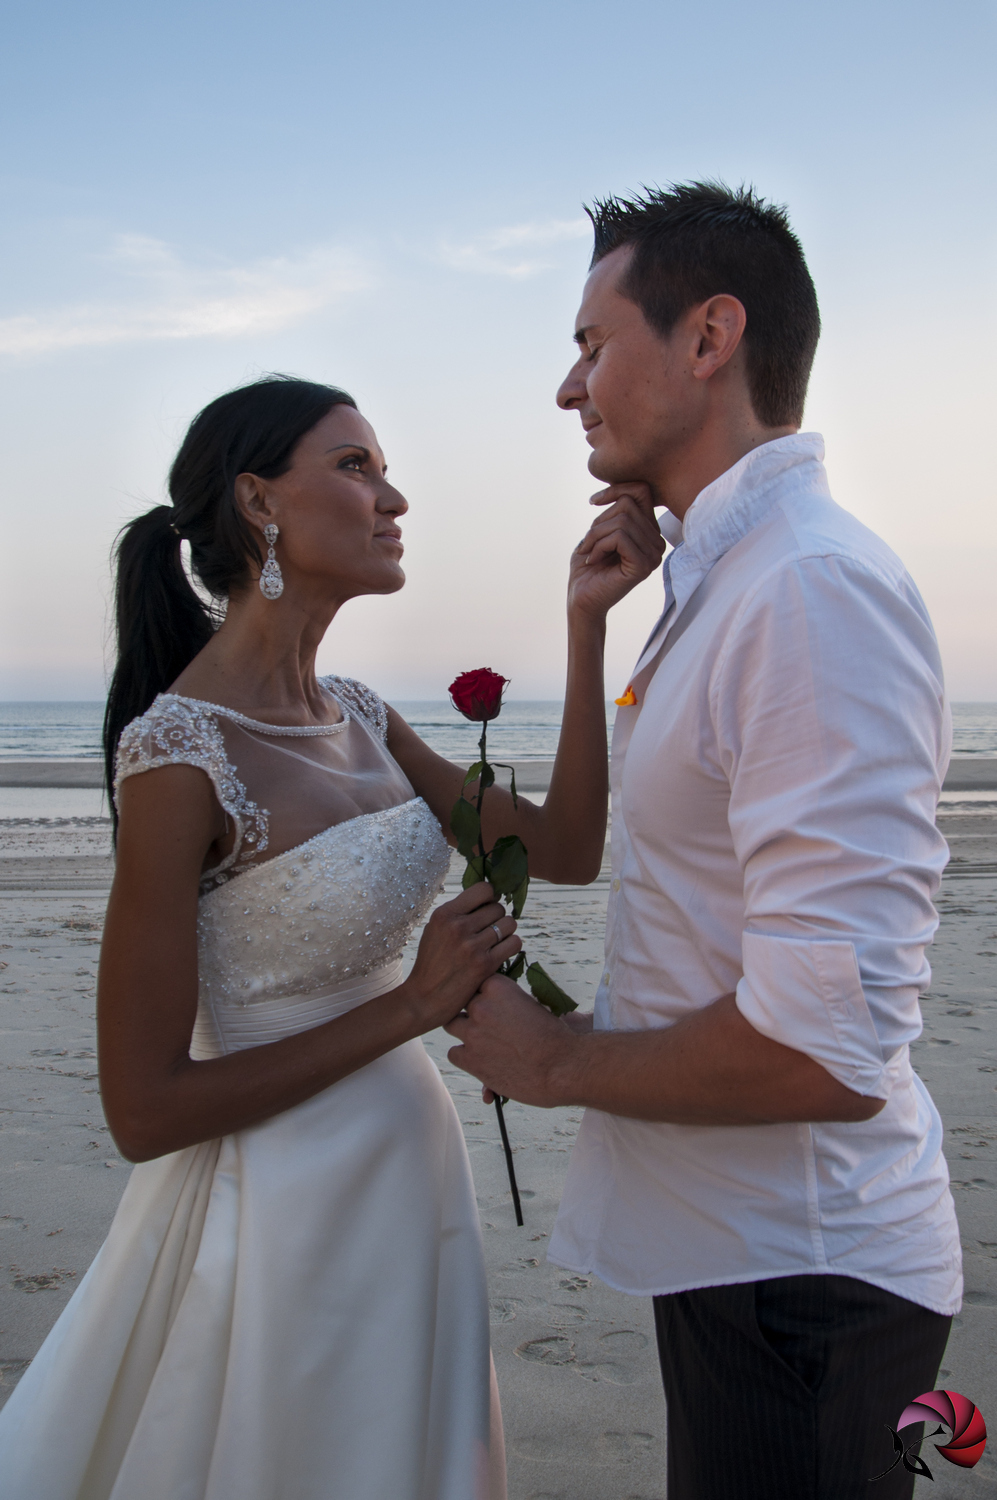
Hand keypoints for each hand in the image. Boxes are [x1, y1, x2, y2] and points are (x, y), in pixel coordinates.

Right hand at [404, 884, 520, 1031]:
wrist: (424, 999)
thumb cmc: (431, 963)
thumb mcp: (434, 930)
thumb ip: (456, 913)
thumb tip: (486, 896)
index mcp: (444, 914)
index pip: (484, 889)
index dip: (490, 897)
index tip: (487, 907)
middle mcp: (458, 927)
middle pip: (498, 907)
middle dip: (497, 917)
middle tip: (490, 930)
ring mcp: (472, 946)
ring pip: (509, 923)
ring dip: (506, 931)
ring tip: (496, 940)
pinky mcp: (485, 964)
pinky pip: (514, 943)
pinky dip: (511, 945)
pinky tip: (502, 951)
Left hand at [445, 973, 579, 1106]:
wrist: (563, 1066)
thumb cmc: (553, 1036)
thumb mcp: (532, 1006)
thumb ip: (509, 1004)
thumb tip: (497, 1009)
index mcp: (498, 986)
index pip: (476, 982)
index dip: (482, 994)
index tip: (490, 1004)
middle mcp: (481, 1006)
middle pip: (461, 1002)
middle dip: (471, 1012)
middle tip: (486, 1025)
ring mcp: (472, 1032)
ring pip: (452, 1025)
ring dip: (464, 1032)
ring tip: (482, 1042)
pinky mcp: (470, 1058)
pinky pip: (454, 1053)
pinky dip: (465, 1058)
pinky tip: (482, 1061)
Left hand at [567, 481, 665, 623]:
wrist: (581, 599)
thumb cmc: (587, 565)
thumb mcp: (599, 529)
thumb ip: (615, 509)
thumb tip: (622, 491)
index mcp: (649, 531)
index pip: (642, 491)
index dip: (616, 489)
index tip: (593, 502)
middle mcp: (657, 542)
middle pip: (628, 504)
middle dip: (599, 521)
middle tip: (588, 543)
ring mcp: (653, 554)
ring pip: (622, 521)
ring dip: (596, 535)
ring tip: (589, 553)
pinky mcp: (643, 565)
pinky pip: (619, 538)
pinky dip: (599, 546)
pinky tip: (593, 560)